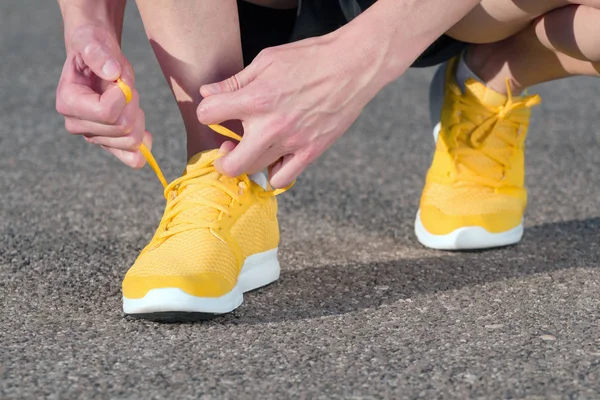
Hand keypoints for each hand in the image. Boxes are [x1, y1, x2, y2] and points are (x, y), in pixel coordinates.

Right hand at [56, 24, 150, 167]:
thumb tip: (112, 72)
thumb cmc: (94, 48)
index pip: (107, 113)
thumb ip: (99, 54)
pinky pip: (132, 158)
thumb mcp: (93, 41)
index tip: (118, 79)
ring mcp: (93, 137)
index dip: (123, 95)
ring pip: (132, 140)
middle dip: (132, 103)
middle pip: (122, 127)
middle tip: (125, 87)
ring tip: (127, 99)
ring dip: (138, 116)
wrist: (98, 58)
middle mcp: (77, 125)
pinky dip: (144, 146)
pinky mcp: (109, 143)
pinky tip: (146, 135)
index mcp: (68, 102)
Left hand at [196, 34, 384, 187]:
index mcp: (256, 98)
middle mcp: (271, 126)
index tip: (215, 110)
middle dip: (222, 158)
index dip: (207, 111)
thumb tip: (208, 93)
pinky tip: (275, 157)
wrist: (352, 66)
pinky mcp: (310, 152)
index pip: (208, 114)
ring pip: (255, 171)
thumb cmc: (310, 58)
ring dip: (247, 162)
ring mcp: (292, 143)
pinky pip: (282, 178)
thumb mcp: (267, 60)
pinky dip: (273, 173)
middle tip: (227, 148)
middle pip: (230, 164)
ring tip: (252, 148)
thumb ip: (235, 81)